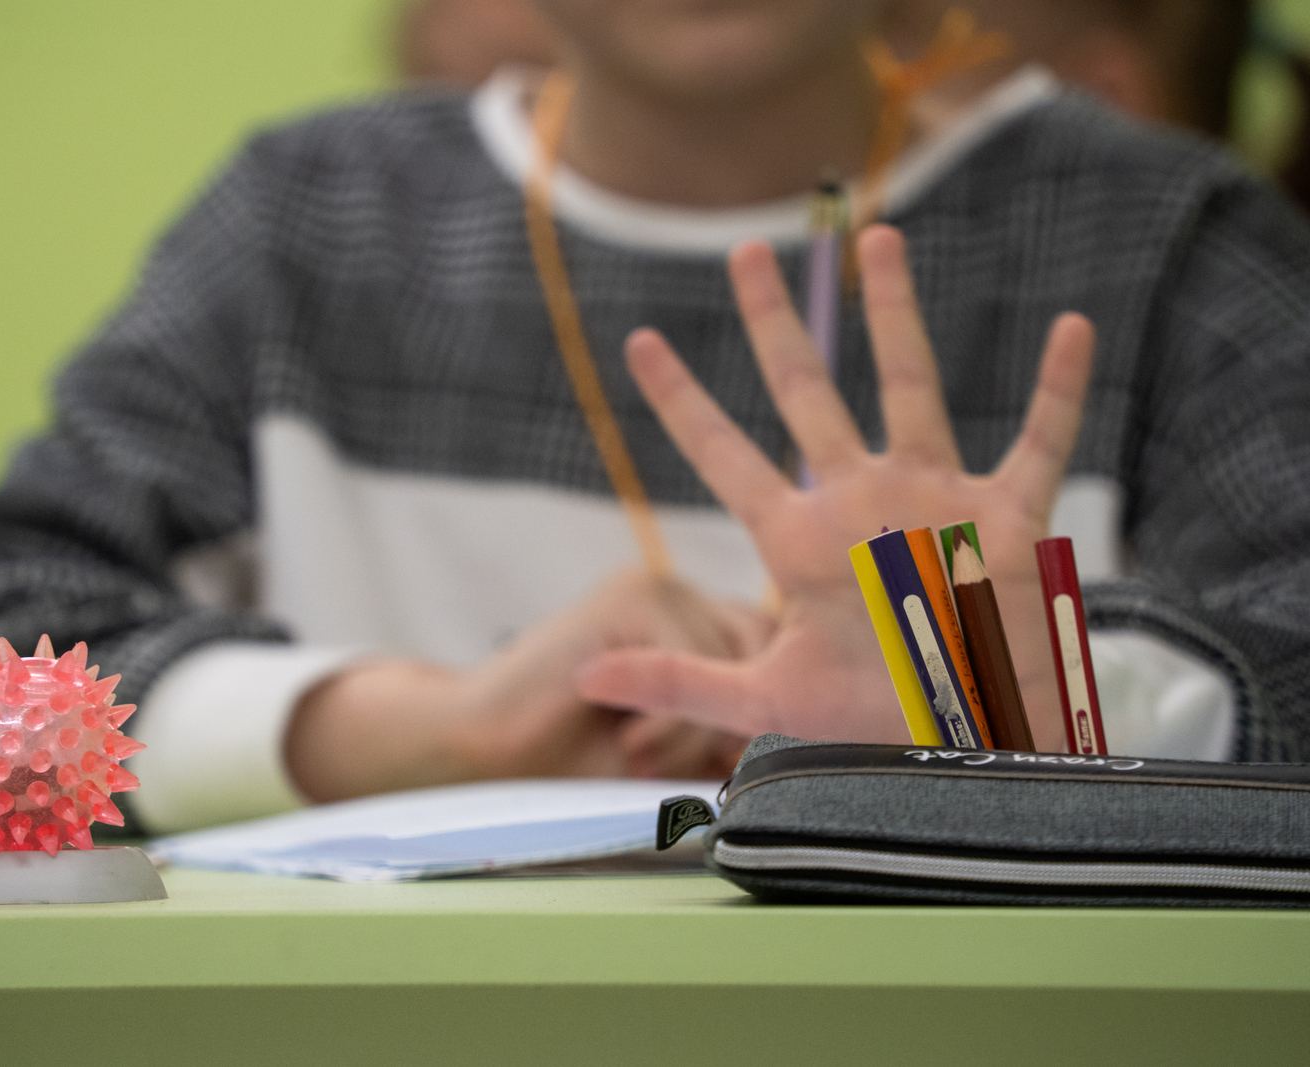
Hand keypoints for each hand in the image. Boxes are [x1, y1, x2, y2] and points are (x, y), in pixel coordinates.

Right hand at [284, 569, 772, 801]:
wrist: (486, 755)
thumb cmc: (576, 760)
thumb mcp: (675, 748)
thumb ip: (727, 730)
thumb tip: (796, 740)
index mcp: (689, 622)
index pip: (772, 650)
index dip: (769, 709)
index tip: (737, 765)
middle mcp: (677, 595)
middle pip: (768, 648)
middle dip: (740, 720)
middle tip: (695, 770)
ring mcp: (652, 588)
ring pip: (734, 660)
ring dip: (697, 732)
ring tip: (640, 760)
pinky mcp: (627, 597)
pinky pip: (691, 660)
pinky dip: (672, 721)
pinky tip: (628, 743)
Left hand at [576, 225, 1095, 750]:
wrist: (968, 749)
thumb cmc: (870, 722)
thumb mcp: (767, 699)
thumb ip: (679, 682)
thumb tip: (585, 679)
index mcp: (797, 539)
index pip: (723, 455)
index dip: (681, 401)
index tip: (639, 342)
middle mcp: (858, 502)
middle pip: (806, 392)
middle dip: (774, 323)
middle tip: (746, 252)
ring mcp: (932, 503)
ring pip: (909, 387)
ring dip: (895, 315)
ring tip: (879, 238)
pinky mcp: (1006, 520)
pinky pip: (1040, 444)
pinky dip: (1057, 391)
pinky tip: (1073, 329)